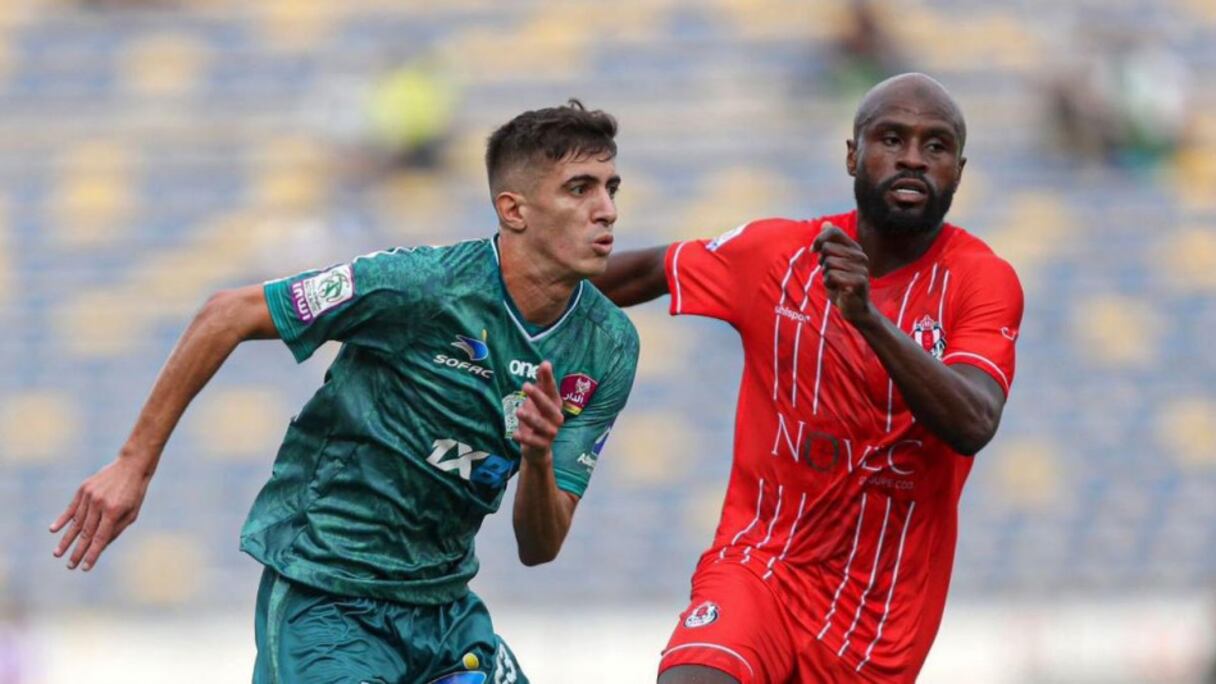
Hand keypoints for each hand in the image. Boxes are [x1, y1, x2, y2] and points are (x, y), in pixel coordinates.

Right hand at [50, 456, 150, 570]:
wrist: (131, 465)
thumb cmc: (134, 492)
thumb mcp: (132, 513)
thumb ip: (116, 530)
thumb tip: (100, 547)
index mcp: (114, 512)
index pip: (100, 538)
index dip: (92, 554)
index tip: (85, 568)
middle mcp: (99, 504)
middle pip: (86, 533)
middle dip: (77, 551)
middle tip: (70, 566)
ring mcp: (89, 495)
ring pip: (76, 522)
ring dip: (66, 539)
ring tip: (58, 553)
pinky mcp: (83, 489)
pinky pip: (71, 507)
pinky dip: (62, 519)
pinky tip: (53, 530)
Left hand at [513, 361, 564, 464]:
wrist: (538, 449)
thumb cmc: (538, 419)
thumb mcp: (538, 401)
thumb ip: (542, 383)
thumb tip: (545, 362)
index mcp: (555, 405)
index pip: (552, 389)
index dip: (549, 378)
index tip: (545, 365)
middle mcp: (556, 418)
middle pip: (549, 407)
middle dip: (538, 396)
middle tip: (525, 385)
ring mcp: (550, 433)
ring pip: (542, 425)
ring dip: (531, 418)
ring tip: (519, 411)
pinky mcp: (542, 445)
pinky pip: (535, 442)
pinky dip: (525, 438)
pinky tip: (515, 434)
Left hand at [812, 223, 874, 324]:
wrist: (855, 308)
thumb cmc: (842, 283)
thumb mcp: (834, 261)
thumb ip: (829, 243)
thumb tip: (825, 223)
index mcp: (855, 248)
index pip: (834, 232)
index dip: (819, 239)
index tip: (813, 251)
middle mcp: (860, 256)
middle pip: (827, 249)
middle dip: (823, 263)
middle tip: (832, 274)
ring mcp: (862, 268)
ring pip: (828, 264)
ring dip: (826, 276)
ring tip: (837, 283)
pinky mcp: (859, 282)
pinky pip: (832, 276)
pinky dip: (829, 284)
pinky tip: (839, 289)